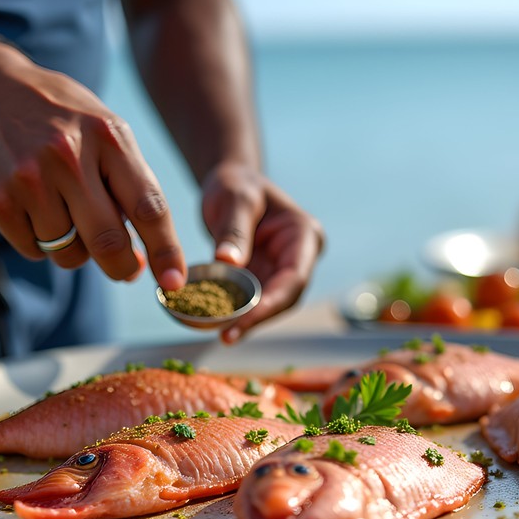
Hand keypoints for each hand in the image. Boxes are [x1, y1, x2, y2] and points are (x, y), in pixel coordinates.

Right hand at [0, 50, 186, 290]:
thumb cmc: (58, 119)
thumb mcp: (103, 130)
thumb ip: (129, 183)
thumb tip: (147, 255)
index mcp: (108, 137)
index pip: (148, 207)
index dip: (166, 251)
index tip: (174, 281)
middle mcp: (69, 157)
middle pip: (109, 242)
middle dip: (122, 267)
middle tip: (126, 270)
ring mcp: (30, 179)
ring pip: (70, 253)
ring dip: (73, 249)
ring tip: (61, 211)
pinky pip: (34, 250)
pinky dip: (38, 242)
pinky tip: (30, 207)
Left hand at [201, 161, 324, 342]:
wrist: (231, 183)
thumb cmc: (237, 184)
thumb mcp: (235, 198)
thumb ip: (233, 229)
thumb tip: (228, 262)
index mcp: (305, 236)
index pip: (294, 278)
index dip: (272, 303)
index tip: (245, 320)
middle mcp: (299, 257)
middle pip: (285, 298)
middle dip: (258, 319)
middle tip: (227, 336)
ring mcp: (281, 271)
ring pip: (269, 305)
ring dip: (246, 321)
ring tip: (221, 334)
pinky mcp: (262, 279)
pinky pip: (251, 300)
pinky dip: (235, 312)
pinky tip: (214, 323)